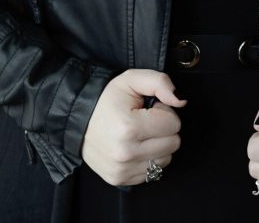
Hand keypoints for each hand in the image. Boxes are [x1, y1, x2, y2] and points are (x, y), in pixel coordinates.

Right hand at [81, 69, 186, 185]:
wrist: (77, 119)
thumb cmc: (107, 99)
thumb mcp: (132, 79)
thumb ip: (160, 83)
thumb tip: (180, 101)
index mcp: (129, 128)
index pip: (174, 124)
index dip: (164, 112)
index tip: (148, 109)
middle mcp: (126, 153)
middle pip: (173, 143)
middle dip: (163, 129)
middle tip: (144, 120)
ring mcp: (122, 170)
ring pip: (165, 159)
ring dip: (157, 145)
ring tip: (139, 133)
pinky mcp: (120, 180)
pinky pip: (152, 172)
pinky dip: (148, 158)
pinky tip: (134, 146)